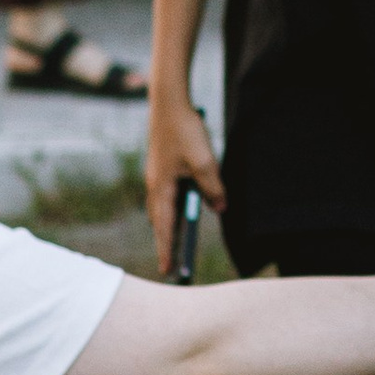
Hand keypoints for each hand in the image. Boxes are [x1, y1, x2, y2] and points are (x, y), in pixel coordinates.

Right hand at [147, 94, 224, 273]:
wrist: (170, 102)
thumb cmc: (185, 131)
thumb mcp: (205, 163)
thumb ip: (213, 189)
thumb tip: (219, 209)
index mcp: (162, 189)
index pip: (165, 228)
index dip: (167, 250)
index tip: (168, 271)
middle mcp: (156, 186)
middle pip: (160, 222)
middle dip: (167, 243)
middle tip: (173, 265)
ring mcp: (158, 176)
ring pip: (163, 209)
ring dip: (170, 227)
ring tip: (178, 245)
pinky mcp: (163, 168)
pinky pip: (167, 196)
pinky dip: (173, 209)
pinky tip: (183, 211)